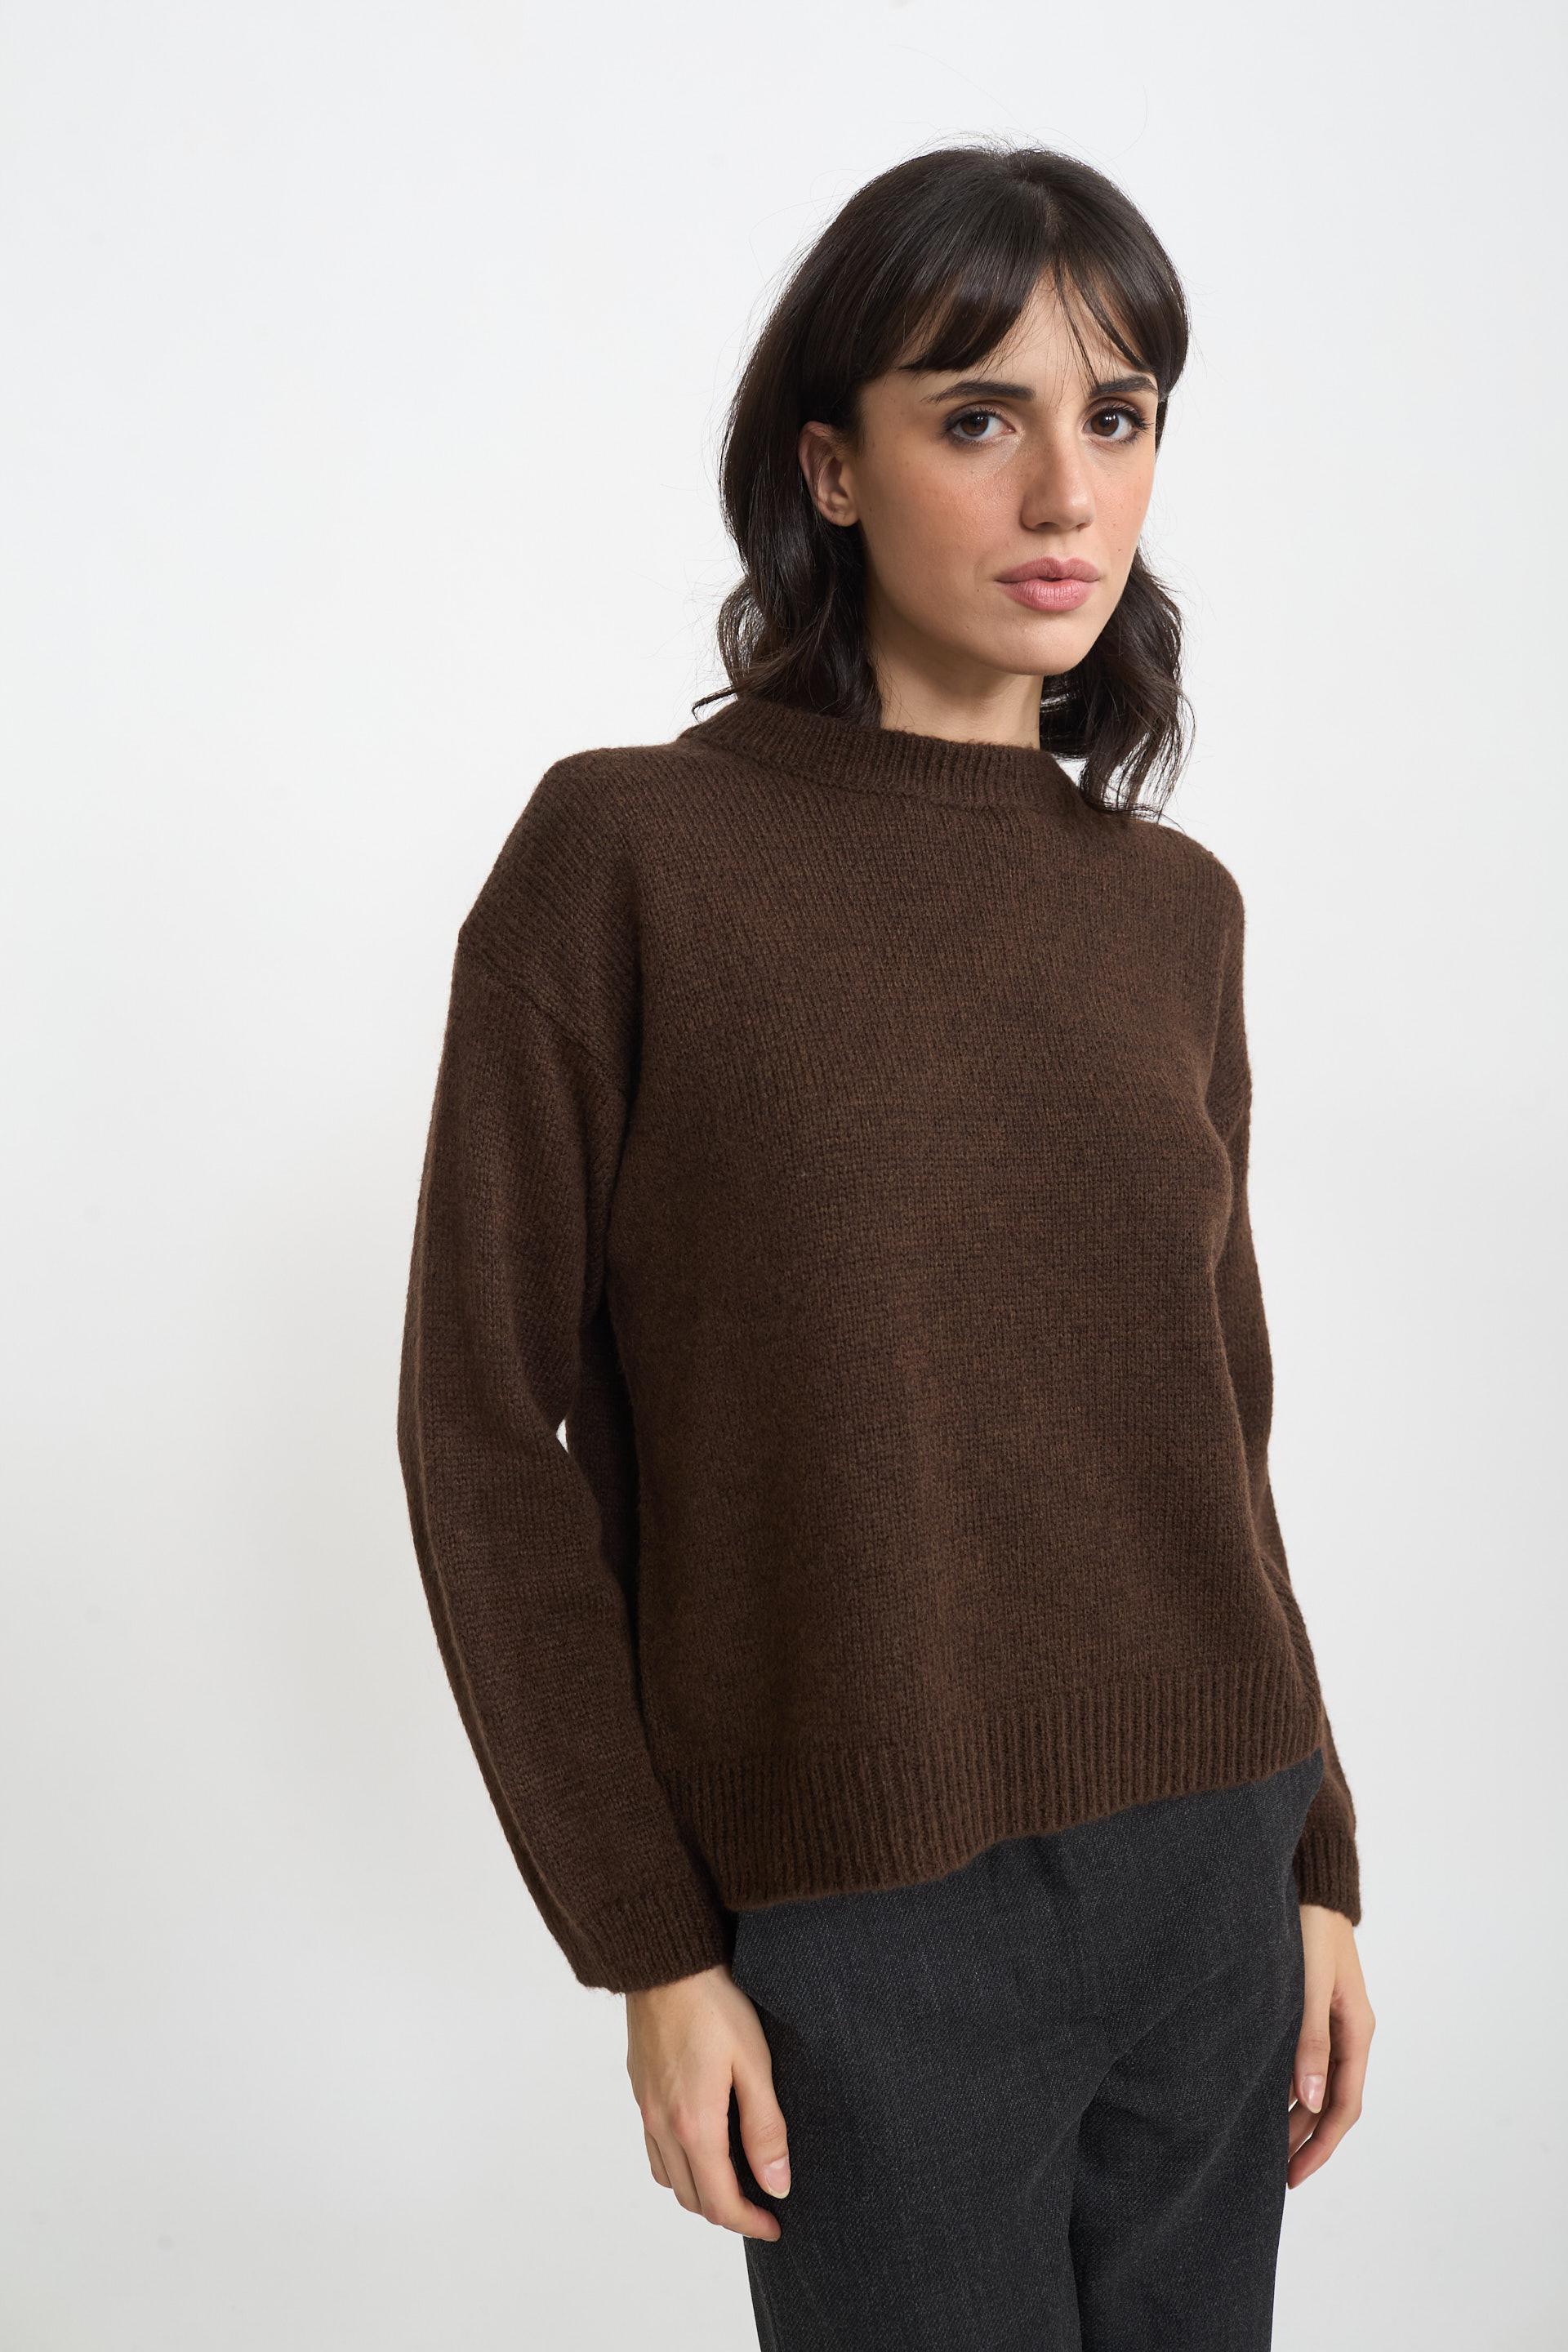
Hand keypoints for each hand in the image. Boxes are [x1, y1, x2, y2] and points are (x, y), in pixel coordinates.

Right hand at [625, 1963, 790, 2240]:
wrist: (665, 1963)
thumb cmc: (714, 2004)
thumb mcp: (754, 2063)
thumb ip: (765, 2129)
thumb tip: (777, 2185)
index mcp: (694, 2126)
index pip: (720, 2202)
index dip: (750, 2223)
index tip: (775, 2226)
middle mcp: (662, 2126)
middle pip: (692, 2199)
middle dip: (728, 2213)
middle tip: (762, 2206)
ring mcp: (645, 2109)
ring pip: (669, 2179)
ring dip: (701, 2193)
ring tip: (734, 2181)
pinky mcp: (639, 2091)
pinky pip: (653, 2151)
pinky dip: (677, 2167)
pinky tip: (699, 2146)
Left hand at [1288, 1906, 1374, 2186]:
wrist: (1311, 1878)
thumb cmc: (1308, 1924)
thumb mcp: (1310, 1983)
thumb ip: (1310, 2038)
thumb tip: (1310, 2099)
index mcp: (1357, 2030)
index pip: (1345, 2106)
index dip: (1320, 2146)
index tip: (1293, 2176)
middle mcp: (1349, 2030)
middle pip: (1333, 2102)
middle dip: (1306, 2140)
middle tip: (1273, 2174)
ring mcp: (1333, 2019)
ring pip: (1318, 2083)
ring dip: (1296, 2116)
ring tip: (1264, 2145)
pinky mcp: (1313, 2006)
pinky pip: (1307, 2059)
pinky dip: (1289, 2085)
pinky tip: (1264, 2095)